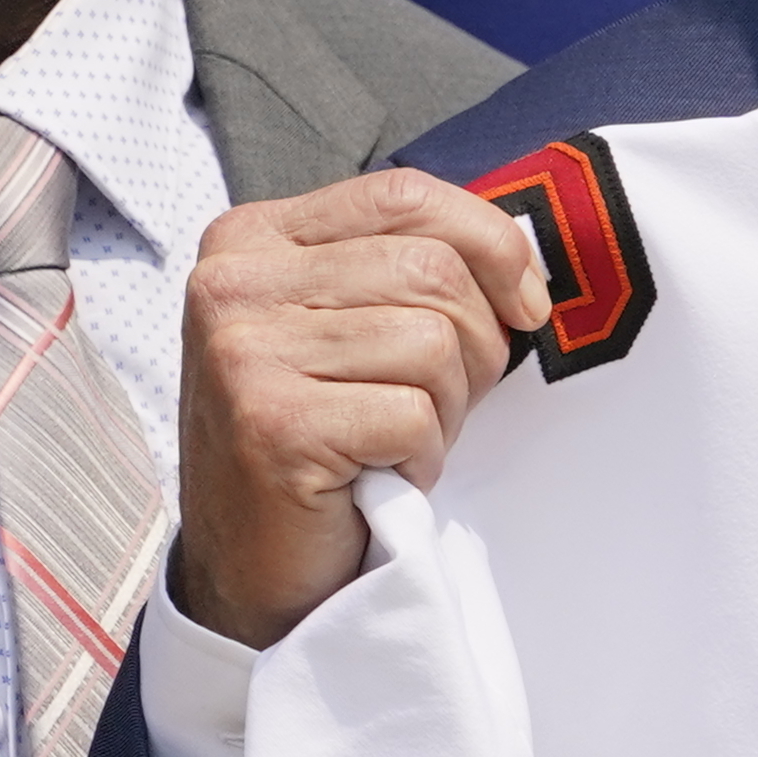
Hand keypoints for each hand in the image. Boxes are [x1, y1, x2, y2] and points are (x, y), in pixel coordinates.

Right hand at [172, 171, 556, 647]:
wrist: (252, 561)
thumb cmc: (322, 434)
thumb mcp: (352, 324)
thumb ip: (409, 268)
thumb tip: (524, 251)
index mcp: (253, 239)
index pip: (405, 195)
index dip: (492, 244)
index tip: (526, 305)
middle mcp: (232, 284)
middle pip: (433, 271)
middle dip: (478, 342)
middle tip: (446, 399)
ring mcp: (242, 353)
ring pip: (432, 343)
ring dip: (447, 406)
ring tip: (398, 436)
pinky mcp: (270, 424)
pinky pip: (413, 415)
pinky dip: (421, 454)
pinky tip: (378, 473)